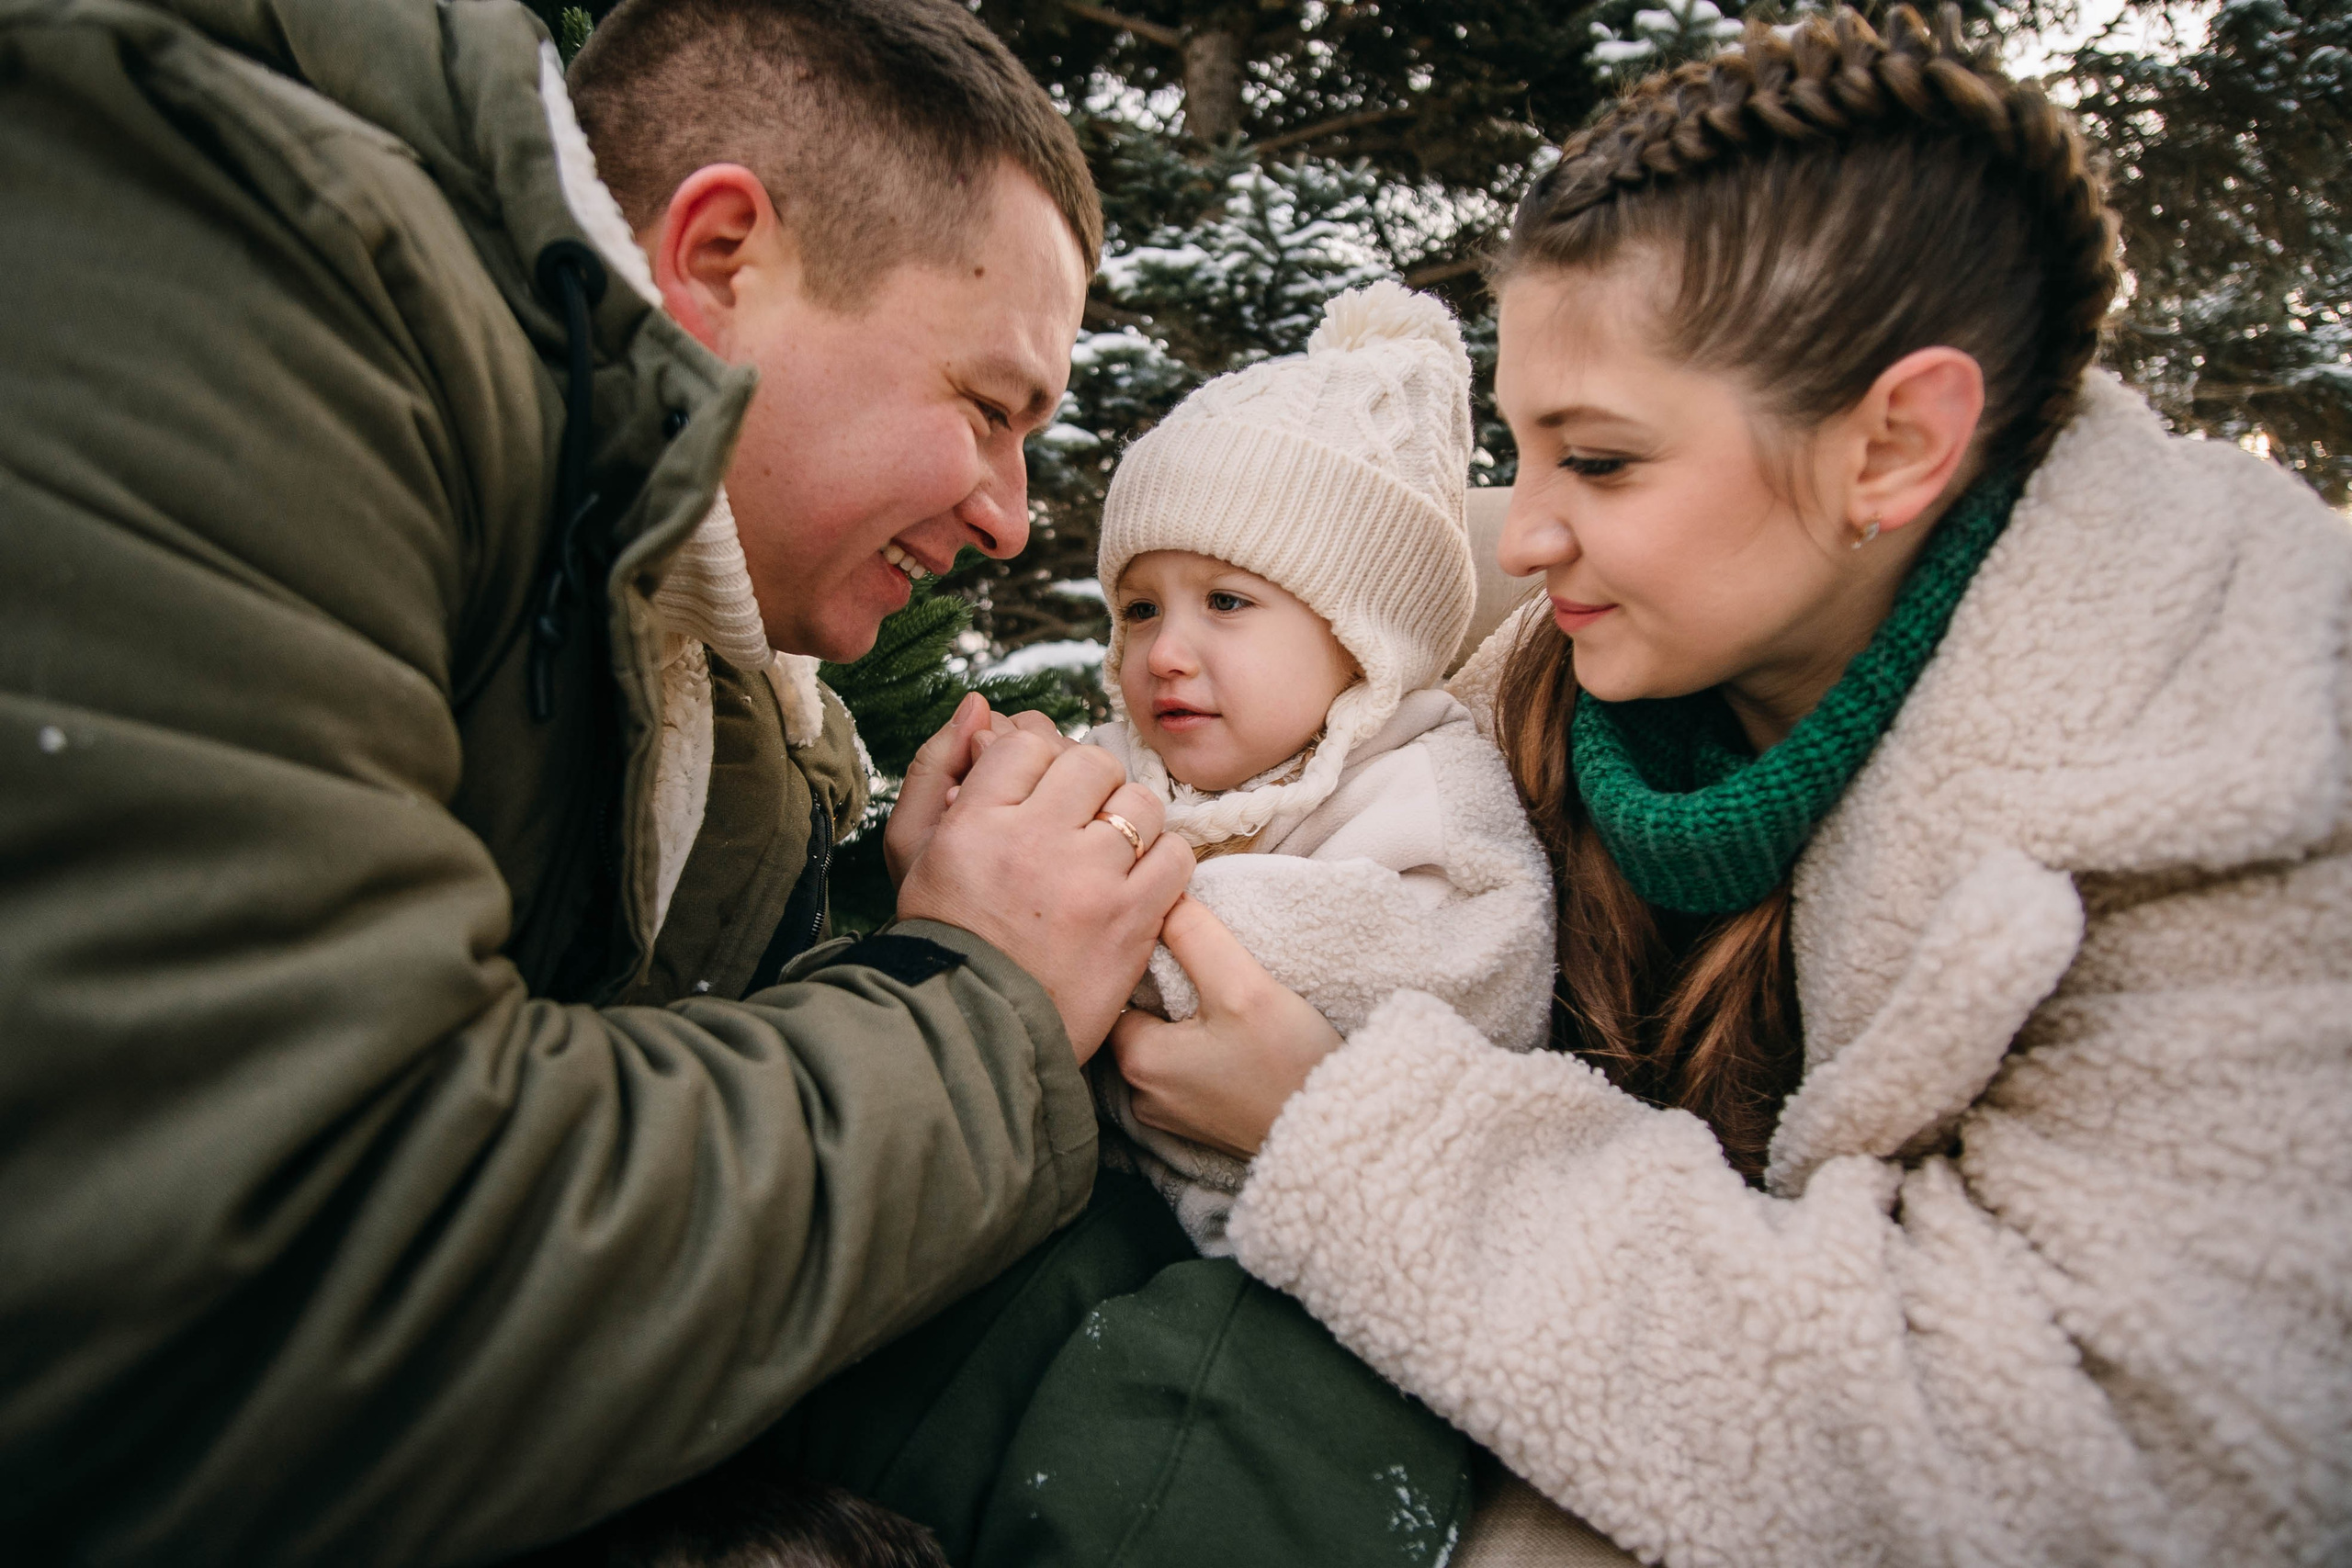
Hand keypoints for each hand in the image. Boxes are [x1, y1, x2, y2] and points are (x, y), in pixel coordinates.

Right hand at [897, 727, 1192, 1058]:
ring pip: (1138, 803)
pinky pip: (1174, 855)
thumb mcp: (915, 849)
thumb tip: (980, 706)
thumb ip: (936, 768)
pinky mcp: (1133, 921)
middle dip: (1086, 785)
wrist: (976, 1029)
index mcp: (976, 821)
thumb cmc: (946, 934)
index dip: (1037, 762)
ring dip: (1127, 820)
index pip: (1029, 743)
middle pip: (1091, 763)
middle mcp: (1034, 841)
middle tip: (1073, 822)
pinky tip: (1133, 882)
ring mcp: (1091, 881)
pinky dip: (1161, 862)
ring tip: (1105, 854)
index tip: (1035, 796)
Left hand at [1108, 896, 1342, 1157]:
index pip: (1119, 987)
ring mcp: (1168, 1116)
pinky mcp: (1198, 1125)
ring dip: (1186, 1020)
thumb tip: (1163, 898)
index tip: (1186, 946)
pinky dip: (1200, 1050)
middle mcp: (1139, 1095)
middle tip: (1209, 969)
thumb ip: (1195, 935)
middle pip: (1139, 1016)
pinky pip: (1182, 1072)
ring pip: (1162, 1043)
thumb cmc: (1288, 1064)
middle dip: (1167, 989)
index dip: (1148, 958)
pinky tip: (1232, 1039)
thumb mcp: (1242, 984)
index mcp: (1136, 1060)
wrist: (1337, 1136)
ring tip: (1224, 1002)